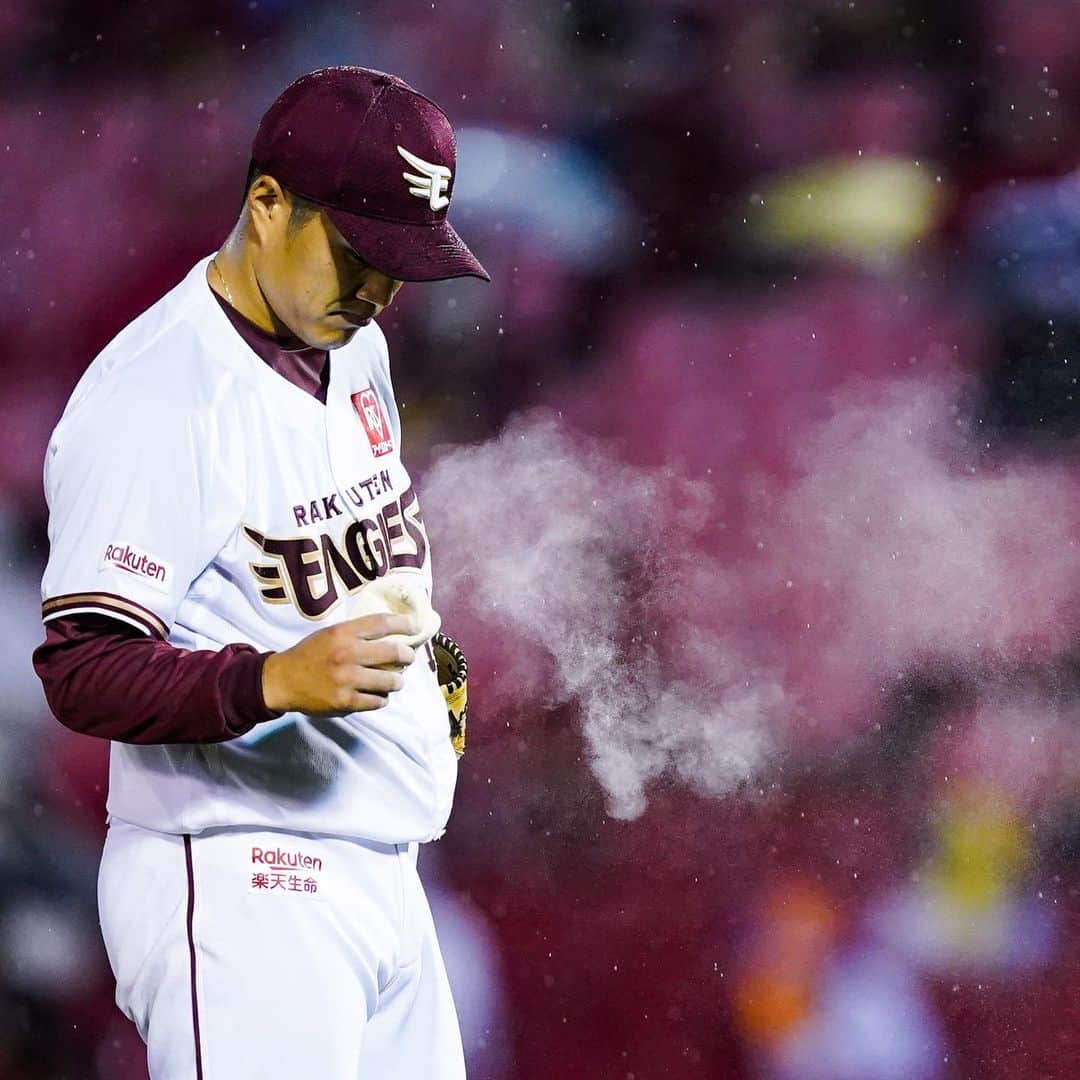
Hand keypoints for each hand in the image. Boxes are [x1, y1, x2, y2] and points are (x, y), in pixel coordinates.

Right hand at [261, 613, 416, 715]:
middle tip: (408, 658)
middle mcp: (347, 654)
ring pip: (390, 681)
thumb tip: (392, 634)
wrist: (282, 680)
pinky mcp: (345, 702)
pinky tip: (379, 695)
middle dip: (407, 656)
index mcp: (343, 633)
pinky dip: (382, 698)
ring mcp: (347, 680)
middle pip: (393, 652)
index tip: (415, 625)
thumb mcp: (330, 634)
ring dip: (397, 681)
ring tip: (396, 681)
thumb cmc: (310, 654)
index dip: (404, 623)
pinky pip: (377, 701)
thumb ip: (357, 633)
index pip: (382, 623)